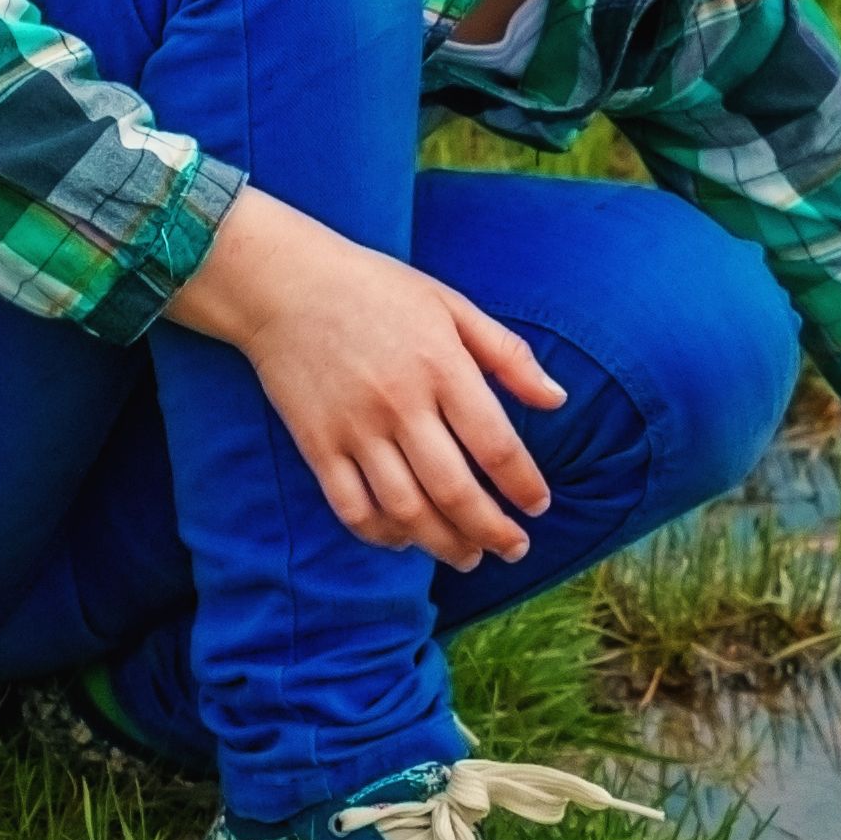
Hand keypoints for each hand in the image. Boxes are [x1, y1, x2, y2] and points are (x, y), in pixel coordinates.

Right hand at [162, 189, 563, 566]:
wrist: (283, 283)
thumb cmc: (375, 289)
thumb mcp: (451, 305)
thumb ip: (508, 355)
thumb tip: (557, 399)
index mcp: (441, 367)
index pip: (495, 445)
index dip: (523, 486)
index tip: (538, 507)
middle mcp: (400, 404)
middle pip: (454, 490)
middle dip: (492, 531)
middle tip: (514, 549)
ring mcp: (355, 429)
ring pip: (406, 510)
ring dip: (443, 544)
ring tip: (469, 556)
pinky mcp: (316, 445)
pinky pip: (352, 507)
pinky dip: (382, 534)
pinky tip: (406, 540)